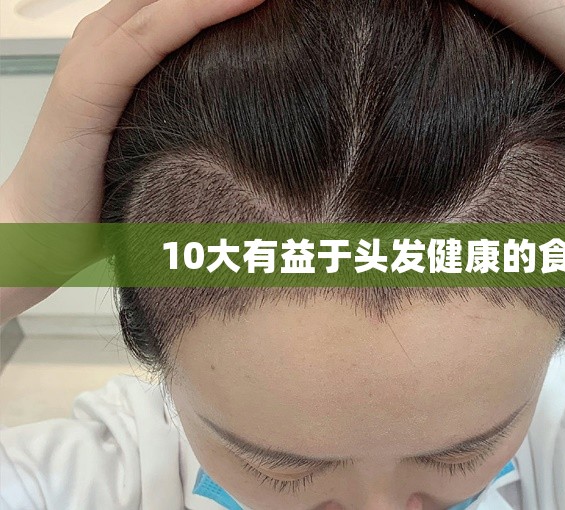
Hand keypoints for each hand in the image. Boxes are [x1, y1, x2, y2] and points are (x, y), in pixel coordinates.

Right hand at [1, 0, 265, 225]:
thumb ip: (194, 108)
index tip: (288, 0)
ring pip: (165, 3)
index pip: (181, 4)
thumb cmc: (103, 190)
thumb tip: (260, 118)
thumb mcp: (162, 136)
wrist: (40, 232)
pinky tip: (246, 1)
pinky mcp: (86, 85)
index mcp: (125, 48)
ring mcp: (92, 56)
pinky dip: (196, 12)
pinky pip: (148, 36)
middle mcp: (106, 40)